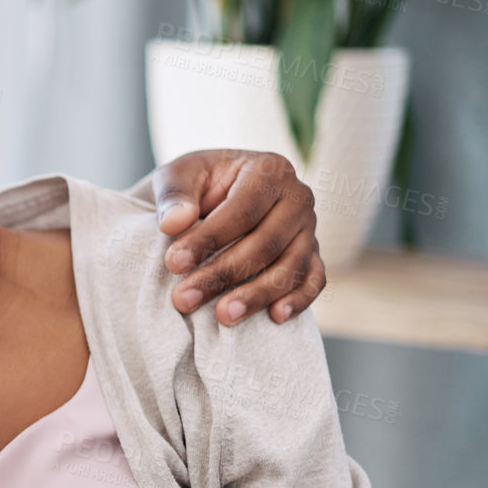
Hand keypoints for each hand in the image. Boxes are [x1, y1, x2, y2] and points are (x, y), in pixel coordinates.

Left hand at [145, 149, 325, 325]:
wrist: (214, 195)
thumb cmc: (195, 185)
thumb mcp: (176, 176)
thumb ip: (174, 195)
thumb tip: (174, 223)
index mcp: (269, 170)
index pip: (242, 209)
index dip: (209, 239)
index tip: (173, 263)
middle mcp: (297, 198)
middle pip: (266, 243)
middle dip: (223, 274)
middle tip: (184, 299)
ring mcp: (308, 228)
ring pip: (291, 266)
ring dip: (257, 295)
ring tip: (222, 316)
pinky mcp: (312, 254)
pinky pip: (314, 279)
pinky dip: (299, 299)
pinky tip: (274, 317)